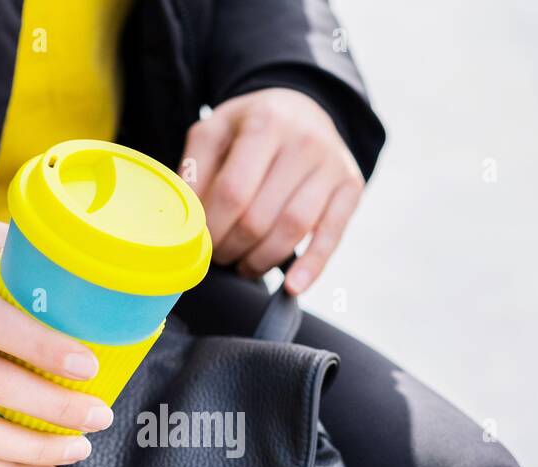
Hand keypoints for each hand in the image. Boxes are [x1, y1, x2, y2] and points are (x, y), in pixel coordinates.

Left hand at [181, 87, 363, 294]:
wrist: (302, 109)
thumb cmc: (251, 128)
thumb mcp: (215, 132)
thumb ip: (194, 170)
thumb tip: (186, 220)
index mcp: (264, 123)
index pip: (232, 192)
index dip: (213, 227)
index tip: (202, 241)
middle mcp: (303, 140)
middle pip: (260, 217)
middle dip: (232, 247)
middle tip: (220, 255)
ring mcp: (331, 164)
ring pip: (292, 230)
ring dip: (262, 260)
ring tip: (244, 265)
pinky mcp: (351, 186)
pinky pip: (332, 235)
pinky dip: (312, 266)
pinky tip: (292, 286)